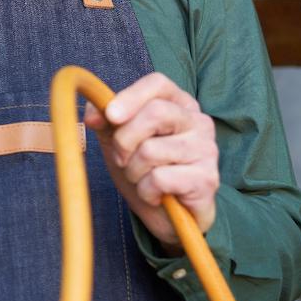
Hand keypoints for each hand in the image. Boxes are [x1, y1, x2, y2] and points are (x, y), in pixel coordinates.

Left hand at [83, 72, 218, 248]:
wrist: (166, 217)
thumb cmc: (144, 171)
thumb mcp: (118, 140)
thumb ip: (105, 120)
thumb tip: (93, 113)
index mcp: (179, 104)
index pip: (158, 84)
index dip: (130, 96)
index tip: (110, 116)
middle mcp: (198, 121)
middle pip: (155, 113)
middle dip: (124, 140)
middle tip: (121, 159)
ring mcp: (207, 149)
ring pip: (152, 150)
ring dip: (134, 171)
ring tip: (142, 179)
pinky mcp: (207, 179)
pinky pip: (160, 179)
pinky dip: (146, 191)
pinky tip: (155, 195)